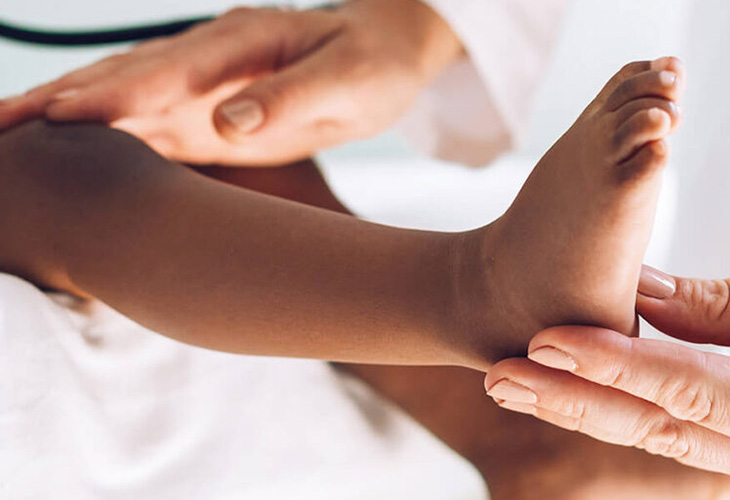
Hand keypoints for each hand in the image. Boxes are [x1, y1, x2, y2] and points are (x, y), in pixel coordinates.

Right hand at [0, 0, 461, 165]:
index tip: (65, 113)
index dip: (118, 91)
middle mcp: (206, 60)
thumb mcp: (349, 82)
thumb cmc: (372, 65)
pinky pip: (141, 127)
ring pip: (119, 100)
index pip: (170, 68)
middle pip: (123, 78)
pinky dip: (95, 140)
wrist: (382, 56)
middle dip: (58, 101)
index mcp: (240, 42)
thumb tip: (228, 122)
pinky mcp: (201, 116)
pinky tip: (56, 158)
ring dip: (59, 119)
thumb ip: (289, 99)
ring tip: (1, 139)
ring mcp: (197, 87)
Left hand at [485, 228, 729, 498]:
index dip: (615, 364)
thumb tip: (634, 293)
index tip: (545, 337)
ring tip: (519, 379)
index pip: (693, 393)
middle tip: (498, 370)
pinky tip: (584, 388)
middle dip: (576, 398)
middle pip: (664, 428)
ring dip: (590, 405)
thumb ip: (729, 303)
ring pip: (667, 436)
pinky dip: (635, 406)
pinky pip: (691, 431)